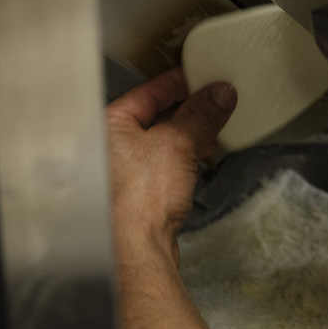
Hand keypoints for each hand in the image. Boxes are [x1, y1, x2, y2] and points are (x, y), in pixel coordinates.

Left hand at [107, 69, 236, 264]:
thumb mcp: (178, 143)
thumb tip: (218, 94)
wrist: (137, 249)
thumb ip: (200, 115)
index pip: (149, 91)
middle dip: (188, 110)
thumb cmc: (137, 201)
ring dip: (188, 135)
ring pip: (160, 141)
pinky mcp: (136, 194)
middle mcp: (109, 147)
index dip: (180, 82)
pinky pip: (162, 164)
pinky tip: (197, 160)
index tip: (203, 79)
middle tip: (214, 105)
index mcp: (109, 125)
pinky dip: (182, 158)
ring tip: (211, 131)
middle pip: (155, 116)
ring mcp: (122, 172)